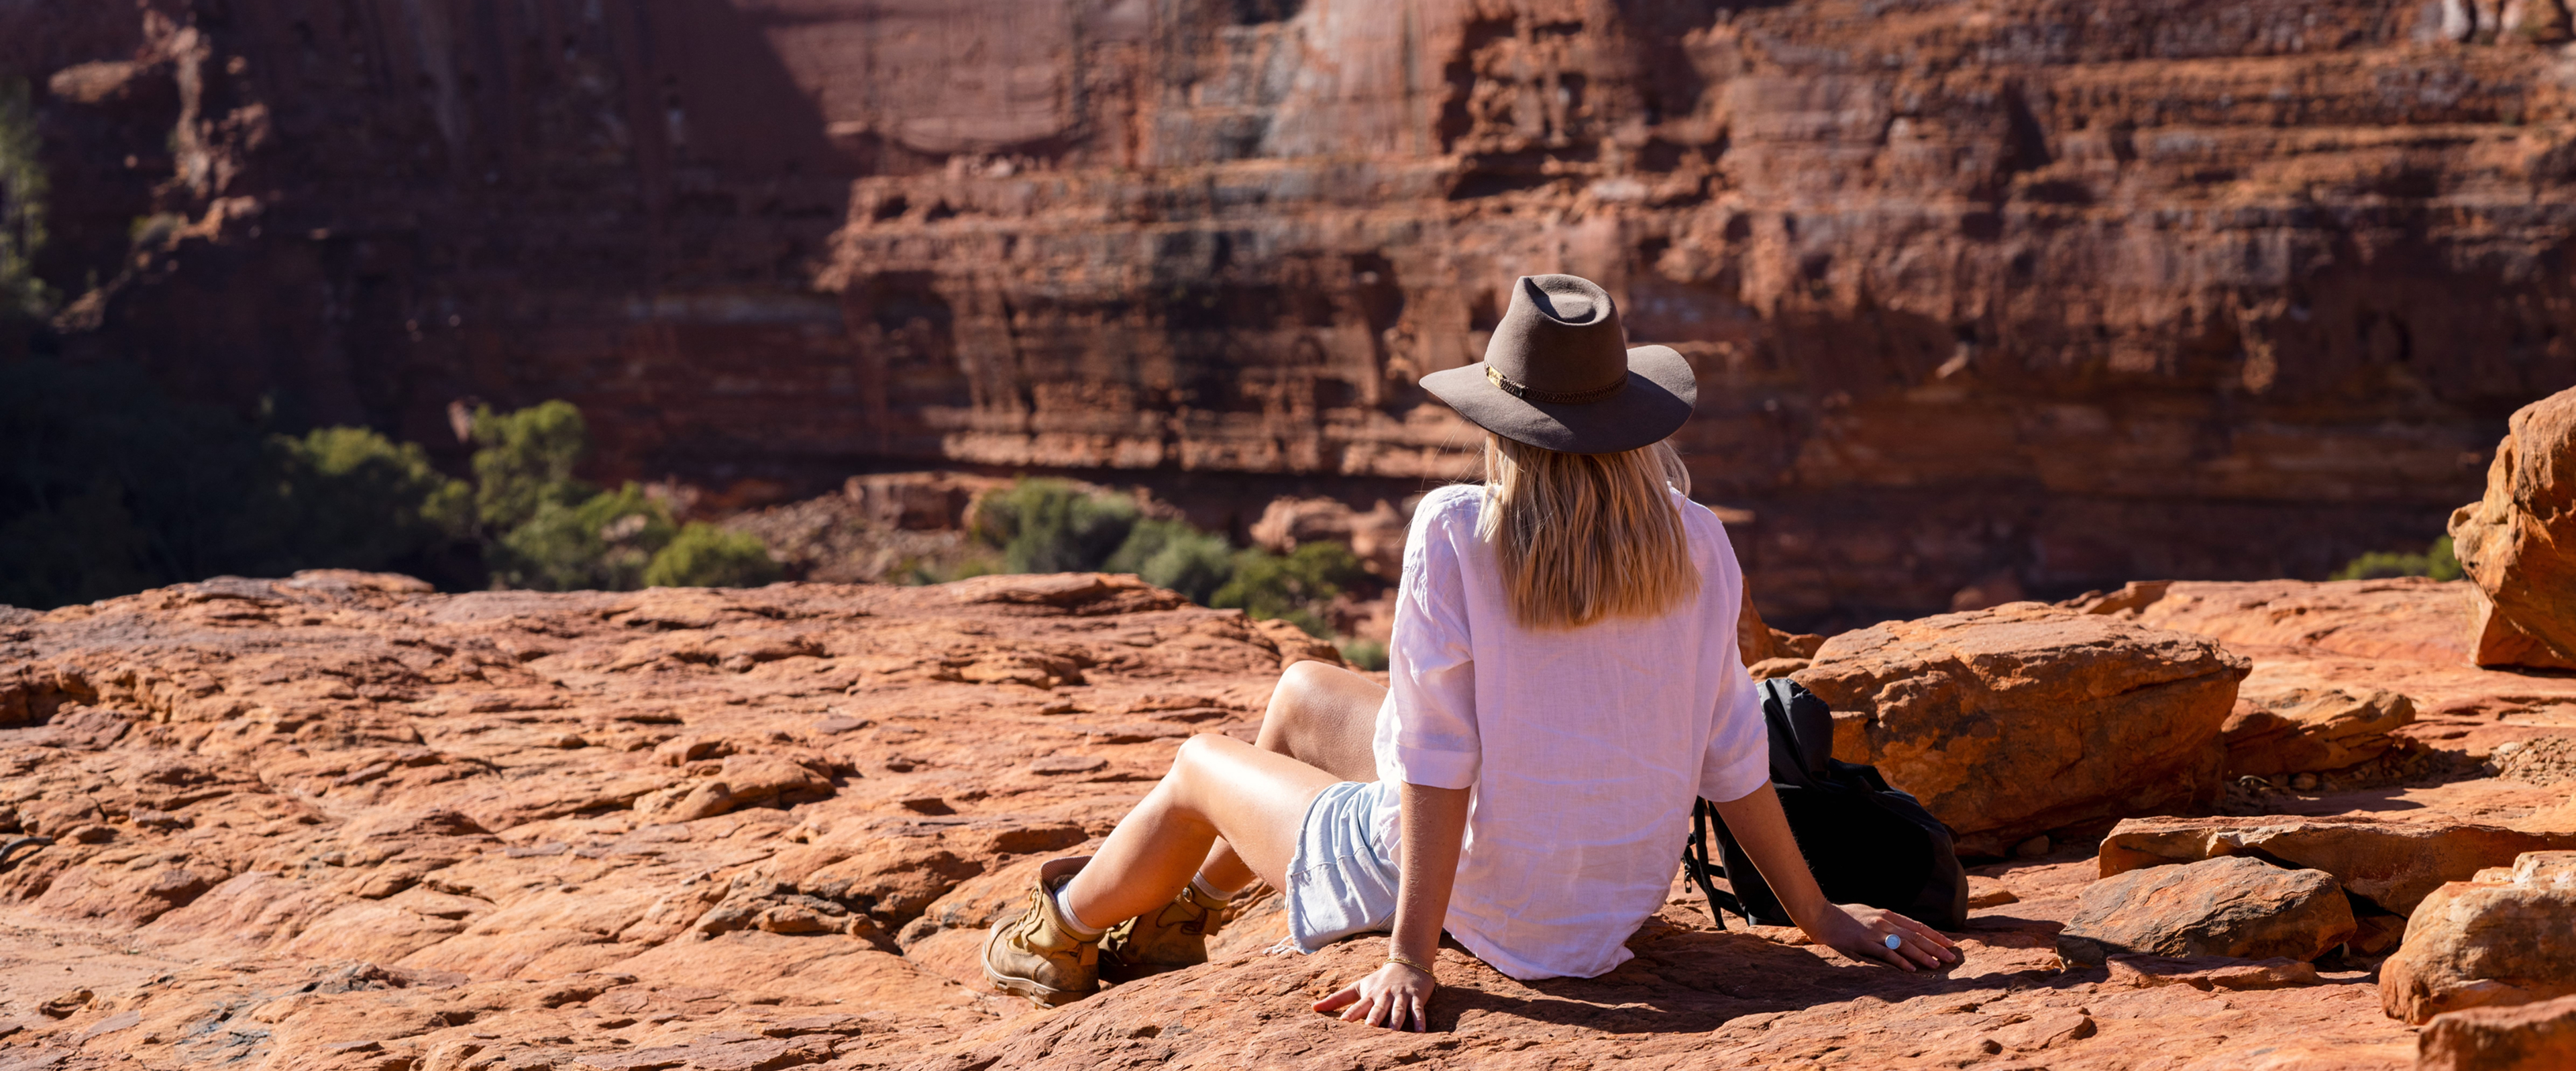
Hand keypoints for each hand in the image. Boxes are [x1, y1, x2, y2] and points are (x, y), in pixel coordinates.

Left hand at [1313, 960, 1435, 1029]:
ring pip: (1399, 1009)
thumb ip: (1337, 999)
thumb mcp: (1358, 987)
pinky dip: (1420, 1021)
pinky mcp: (1416, 997)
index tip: (1344, 1021)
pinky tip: (1421, 1032)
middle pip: (1379, 1007)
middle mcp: (1384, 996)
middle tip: (1370, 1026)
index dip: (1352, 1012)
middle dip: (1375, 1016)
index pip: (1359, 1004)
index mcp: (1370, 995)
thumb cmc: (1379, 980)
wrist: (1407, 963)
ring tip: (1393, 1031)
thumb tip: (1313, 1008)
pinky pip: (1418, 1010)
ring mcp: (1401, 996)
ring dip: (1396, 1019)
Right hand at [1808, 903, 1959, 970]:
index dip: (1935, 935)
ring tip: (1938, 965)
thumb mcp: (1867, 913)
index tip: (1949, 944)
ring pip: (1905, 944)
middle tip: (1952, 957)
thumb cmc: (1842, 916)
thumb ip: (1883, 922)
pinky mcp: (1864, 943)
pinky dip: (1901, 961)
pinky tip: (1912, 969)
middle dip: (1936, 947)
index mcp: (1886, 915)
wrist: (1819, 915)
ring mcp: (1874, 932)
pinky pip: (1886, 954)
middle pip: (1916, 935)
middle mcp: (1884, 922)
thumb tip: (1898, 930)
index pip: (1917, 926)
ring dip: (1923, 955)